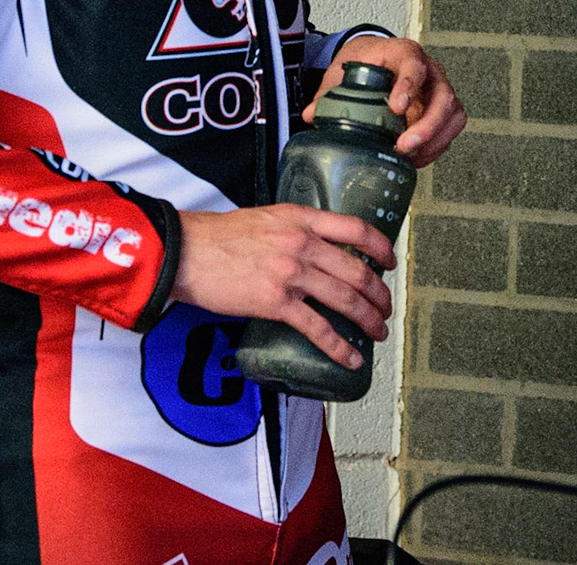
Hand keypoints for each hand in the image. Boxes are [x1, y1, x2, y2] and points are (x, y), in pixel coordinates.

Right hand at [171, 205, 394, 368]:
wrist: (185, 252)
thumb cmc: (220, 235)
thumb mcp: (268, 217)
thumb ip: (296, 228)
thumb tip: (317, 245)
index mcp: (303, 220)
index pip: (357, 230)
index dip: (381, 247)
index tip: (390, 262)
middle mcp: (303, 245)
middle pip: (357, 271)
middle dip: (380, 294)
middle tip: (386, 308)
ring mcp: (291, 274)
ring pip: (345, 300)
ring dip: (368, 319)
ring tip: (378, 331)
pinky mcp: (276, 303)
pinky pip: (317, 328)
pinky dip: (339, 346)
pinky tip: (351, 357)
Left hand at [302, 34, 466, 166]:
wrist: (377, 60)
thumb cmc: (365, 62)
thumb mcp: (343, 71)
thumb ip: (329, 93)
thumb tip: (311, 114)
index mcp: (404, 53)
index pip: (414, 65)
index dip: (409, 86)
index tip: (397, 108)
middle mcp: (430, 70)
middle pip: (443, 95)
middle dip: (428, 125)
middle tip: (405, 145)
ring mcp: (440, 90)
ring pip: (453, 114)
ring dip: (435, 139)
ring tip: (410, 157)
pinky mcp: (444, 109)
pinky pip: (451, 128)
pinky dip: (436, 146)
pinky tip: (416, 158)